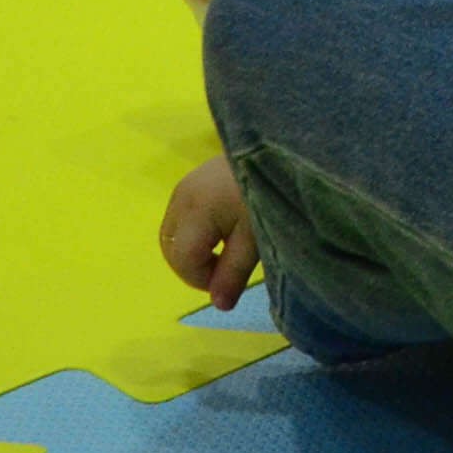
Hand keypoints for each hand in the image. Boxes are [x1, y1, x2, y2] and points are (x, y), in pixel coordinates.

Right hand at [159, 155, 257, 311]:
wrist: (282, 147)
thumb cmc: (271, 191)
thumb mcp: (256, 238)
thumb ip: (234, 274)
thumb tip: (219, 306)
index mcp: (195, 211)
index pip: (183, 259)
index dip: (202, 278)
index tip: (229, 279)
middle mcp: (182, 196)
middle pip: (171, 246)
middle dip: (192, 267)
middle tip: (225, 271)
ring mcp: (185, 184)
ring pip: (173, 232)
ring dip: (192, 249)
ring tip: (226, 252)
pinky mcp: (194, 178)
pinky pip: (182, 216)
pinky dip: (194, 233)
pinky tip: (223, 230)